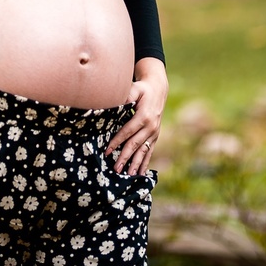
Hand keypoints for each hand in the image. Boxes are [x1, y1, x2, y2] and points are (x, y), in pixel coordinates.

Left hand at [106, 57, 167, 175]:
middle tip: (116, 169)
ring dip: (136, 164)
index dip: (117, 142)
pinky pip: (149, 151)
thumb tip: (113, 103)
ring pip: (143, 151)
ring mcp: (154, 133)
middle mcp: (151, 127)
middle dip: (125, 157)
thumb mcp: (135, 89)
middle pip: (135, 145)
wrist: (158, 90)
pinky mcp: (155, 136)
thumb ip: (126, 96)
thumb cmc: (142, 89)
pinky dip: (145, 162)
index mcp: (144, 116)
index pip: (127, 132)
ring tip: (129, 176)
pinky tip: (141, 173)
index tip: (107, 151)